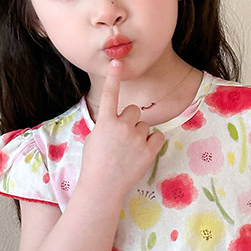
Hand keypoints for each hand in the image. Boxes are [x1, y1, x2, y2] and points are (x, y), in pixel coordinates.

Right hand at [81, 60, 165, 196]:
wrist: (102, 188)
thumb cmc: (95, 164)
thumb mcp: (94, 139)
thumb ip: (106, 126)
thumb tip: (116, 121)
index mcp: (105, 123)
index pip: (110, 95)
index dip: (113, 78)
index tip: (117, 62)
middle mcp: (122, 127)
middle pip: (134, 111)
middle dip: (131, 120)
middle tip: (123, 138)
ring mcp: (136, 139)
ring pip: (145, 126)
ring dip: (140, 135)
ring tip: (129, 151)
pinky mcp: (149, 151)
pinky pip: (157, 138)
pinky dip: (152, 144)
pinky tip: (141, 154)